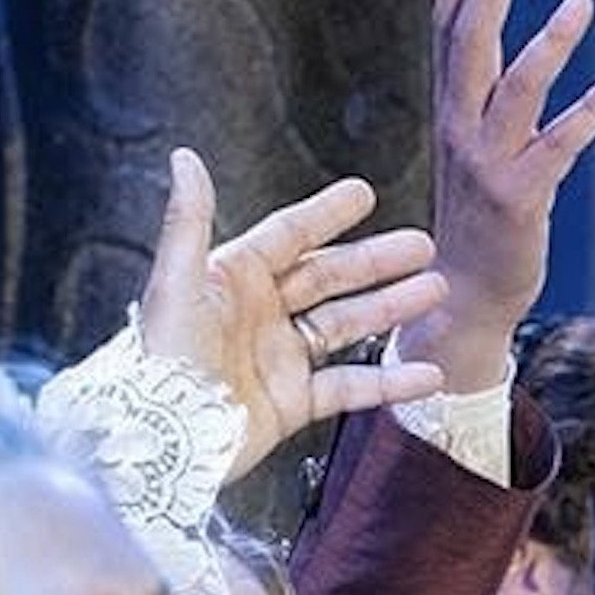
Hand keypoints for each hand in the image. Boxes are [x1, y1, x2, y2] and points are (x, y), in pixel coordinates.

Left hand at [136, 149, 448, 476]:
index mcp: (232, 279)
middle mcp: (259, 314)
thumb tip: (185, 160)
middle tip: (421, 246)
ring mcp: (280, 358)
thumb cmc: (159, 357)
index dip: (327, 215)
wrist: (161, 434)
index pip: (289, 236)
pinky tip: (425, 373)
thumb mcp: (176, 280)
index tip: (363, 195)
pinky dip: (391, 382)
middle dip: (378, 261)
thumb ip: (188, 218)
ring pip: (348, 325)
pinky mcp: (292, 402)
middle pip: (330, 278)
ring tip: (434, 292)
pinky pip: (351, 386)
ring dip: (392, 308)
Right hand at [410, 0, 594, 388]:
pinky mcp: (522, 199)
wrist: (464, 298)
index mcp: (449, 114)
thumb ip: (485, 101)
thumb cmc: (477, 219)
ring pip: (517, 89)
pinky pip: (560, 146)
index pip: (446, 33)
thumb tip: (499, 51)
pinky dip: (591, 113)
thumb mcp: (474, 151)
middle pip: (469, 46)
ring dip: (549, 42)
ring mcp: (488, 164)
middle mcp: (460, 131)